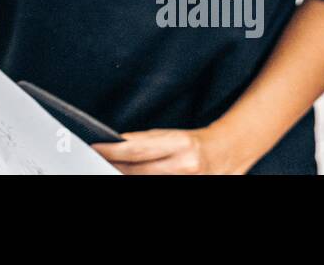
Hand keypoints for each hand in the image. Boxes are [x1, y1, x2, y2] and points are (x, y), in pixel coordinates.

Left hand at [91, 125, 246, 174]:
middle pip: (137, 171)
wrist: (227, 153)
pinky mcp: (190, 188)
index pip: (136, 150)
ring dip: (126, 176)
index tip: (96, 147)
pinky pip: (157, 186)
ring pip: (145, 181)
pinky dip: (141, 181)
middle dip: (114, 166)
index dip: (112, 151)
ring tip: (113, 169)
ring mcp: (188, 180)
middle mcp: (184, 165)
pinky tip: (130, 176)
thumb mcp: (170, 135)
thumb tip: (117, 145)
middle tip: (98, 161)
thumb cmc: (195, 142)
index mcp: (179, 144)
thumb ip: (144, 142)